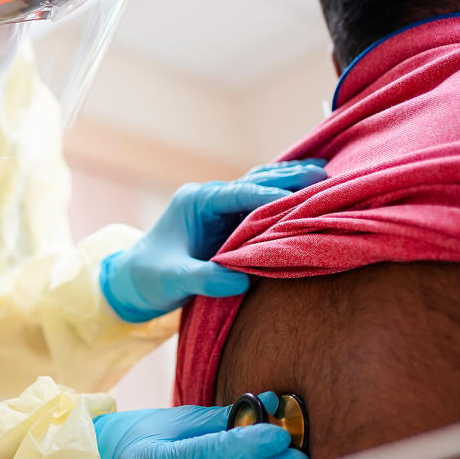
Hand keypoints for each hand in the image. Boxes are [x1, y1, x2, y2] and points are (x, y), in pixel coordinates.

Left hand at [100, 159, 326, 321]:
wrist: (134, 280)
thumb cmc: (149, 276)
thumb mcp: (174, 279)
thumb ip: (204, 278)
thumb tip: (240, 282)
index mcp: (196, 201)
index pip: (239, 193)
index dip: (269, 195)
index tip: (300, 198)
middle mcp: (211, 198)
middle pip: (255, 182)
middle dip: (288, 180)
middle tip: (325, 178)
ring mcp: (221, 208)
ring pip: (261, 187)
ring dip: (290, 183)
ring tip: (325, 176)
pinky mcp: (229, 222)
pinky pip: (261, 204)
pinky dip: (284, 198)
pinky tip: (309, 193)